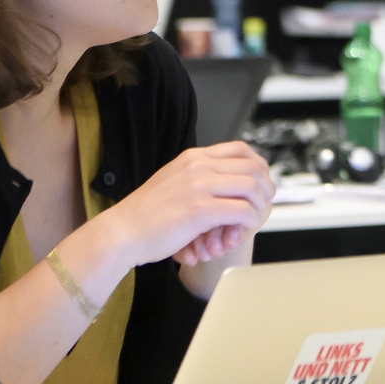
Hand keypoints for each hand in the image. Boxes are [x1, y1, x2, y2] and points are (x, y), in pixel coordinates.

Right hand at [93, 141, 273, 269]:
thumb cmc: (145, 217)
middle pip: (253, 167)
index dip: (259, 168)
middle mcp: (198, 165)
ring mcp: (199, 185)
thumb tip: (230, 187)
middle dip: (264, 190)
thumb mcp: (174, 184)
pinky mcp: (199, 209)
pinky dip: (248, 224)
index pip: (241, 150)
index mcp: (193, 157)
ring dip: (258, 209)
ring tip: (249, 223)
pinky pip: (242, 211)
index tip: (261, 186)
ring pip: (252, 188)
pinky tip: (237, 233)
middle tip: (262, 207)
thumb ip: (199, 179)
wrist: (120, 233)